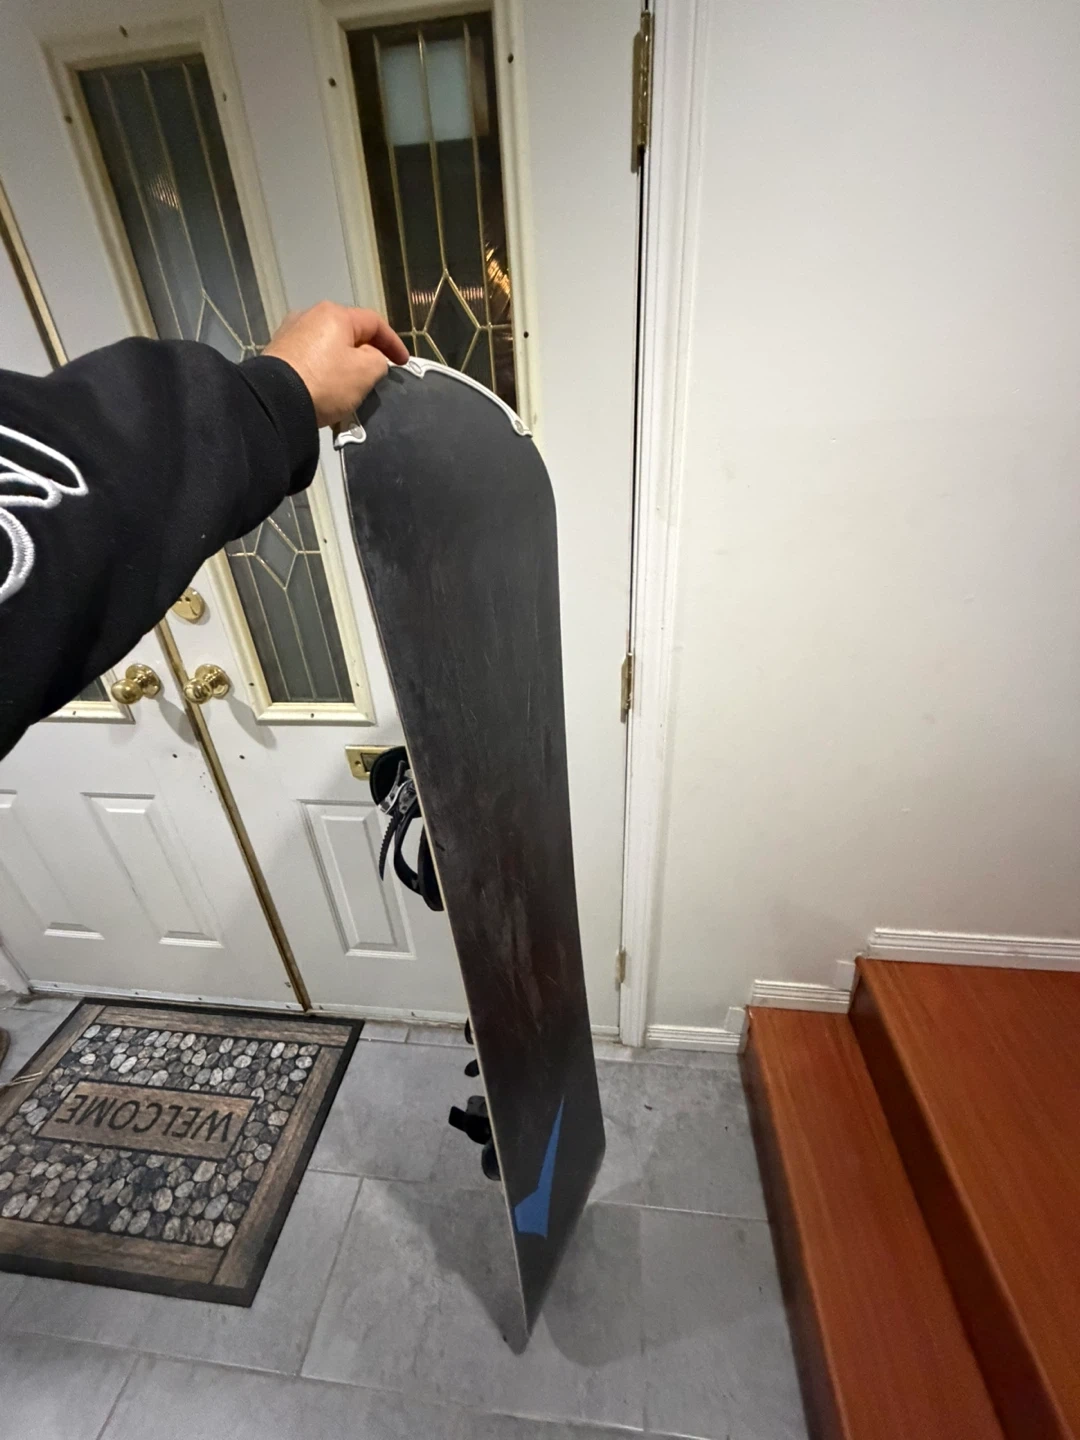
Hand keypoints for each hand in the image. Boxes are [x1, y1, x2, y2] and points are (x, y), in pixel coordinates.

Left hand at [263, 301, 408, 427]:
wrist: (274, 402)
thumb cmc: (326, 382)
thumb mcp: (366, 372)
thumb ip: (378, 360)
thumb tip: (370, 358)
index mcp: (335, 314)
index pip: (374, 322)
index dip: (393, 343)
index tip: (403, 363)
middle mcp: (310, 315)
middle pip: (348, 332)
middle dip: (365, 350)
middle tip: (377, 372)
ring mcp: (289, 333)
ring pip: (327, 345)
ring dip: (342, 361)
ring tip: (351, 382)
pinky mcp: (275, 353)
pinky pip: (309, 358)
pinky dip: (323, 369)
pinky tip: (326, 386)